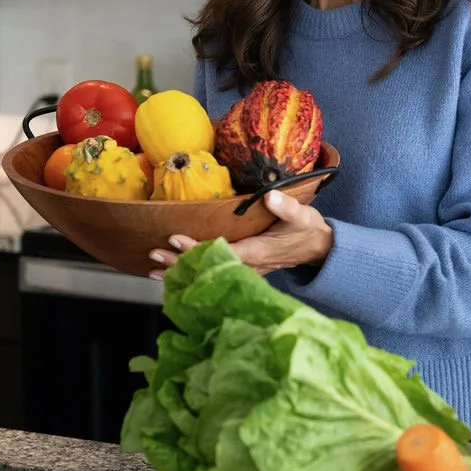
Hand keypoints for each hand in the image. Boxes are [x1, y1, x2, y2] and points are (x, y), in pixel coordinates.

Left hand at [148, 189, 332, 277]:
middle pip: (208, 267)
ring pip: (208, 274)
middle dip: (179, 263)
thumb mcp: (301, 216)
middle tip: (153, 257)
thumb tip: (270, 196)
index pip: (221, 252)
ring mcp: (244, 271)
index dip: (197, 248)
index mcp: (257, 252)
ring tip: (154, 270)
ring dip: (181, 272)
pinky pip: (213, 274)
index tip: (175, 240)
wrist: (316, 249)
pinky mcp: (243, 270)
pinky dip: (192, 274)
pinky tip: (173, 274)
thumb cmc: (307, 230)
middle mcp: (247, 266)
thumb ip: (286, 207)